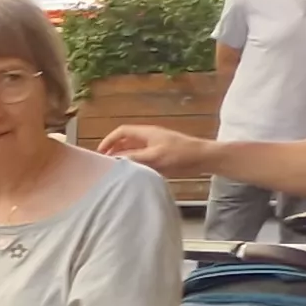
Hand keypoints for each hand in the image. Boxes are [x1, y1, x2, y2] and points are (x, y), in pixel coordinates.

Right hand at [94, 124, 216, 178]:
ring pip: (134, 150)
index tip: (100, 153)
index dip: (109, 140)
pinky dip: (135, 164)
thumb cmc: (180, 154)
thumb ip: (133, 158)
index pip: (121, 132)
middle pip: (126, 140)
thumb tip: (115, 160)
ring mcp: (156, 147)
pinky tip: (133, 173)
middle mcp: (149, 138)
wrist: (205, 158)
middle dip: (114, 150)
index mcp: (146, 133)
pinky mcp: (162, 156)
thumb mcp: (154, 157)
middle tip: (106, 164)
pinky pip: (143, 158)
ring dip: (125, 158)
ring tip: (117, 170)